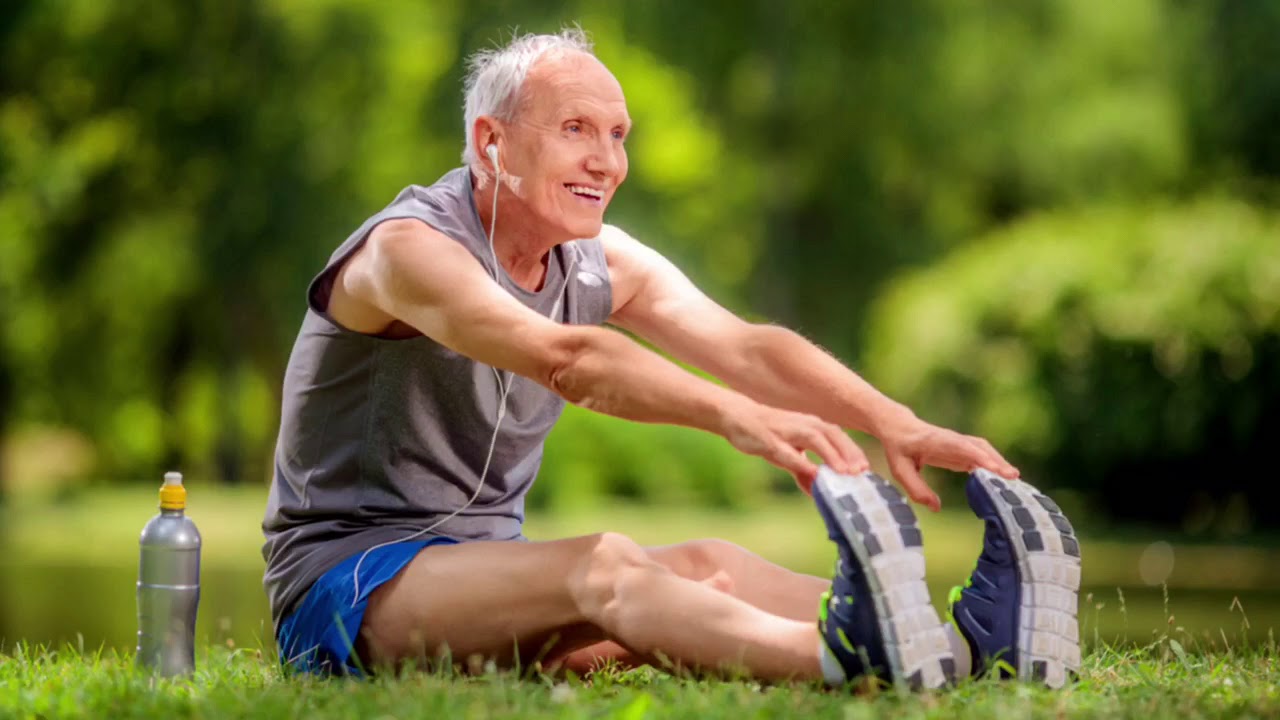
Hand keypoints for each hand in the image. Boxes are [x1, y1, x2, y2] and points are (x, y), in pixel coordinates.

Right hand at [720, 399, 868, 493]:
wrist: (736, 416)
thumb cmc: (764, 434)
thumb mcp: (786, 454)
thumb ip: (802, 471)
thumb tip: (817, 491)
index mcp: (811, 426)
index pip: (839, 437)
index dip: (854, 453)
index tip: (866, 471)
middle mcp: (804, 424)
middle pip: (834, 435)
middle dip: (850, 454)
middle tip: (862, 473)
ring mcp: (787, 431)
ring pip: (816, 440)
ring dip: (832, 456)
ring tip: (845, 473)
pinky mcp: (770, 439)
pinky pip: (788, 451)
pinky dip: (801, 462)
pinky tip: (812, 474)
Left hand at [880, 419, 1019, 511]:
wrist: (901, 429)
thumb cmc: (900, 450)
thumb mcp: (900, 470)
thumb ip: (917, 489)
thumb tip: (936, 507)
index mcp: (936, 441)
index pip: (961, 447)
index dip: (979, 457)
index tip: (995, 469)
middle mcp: (952, 439)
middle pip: (979, 447)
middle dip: (996, 460)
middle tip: (1012, 478)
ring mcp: (959, 443)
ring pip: (984, 450)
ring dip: (999, 462)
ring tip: (1014, 480)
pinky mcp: (963, 450)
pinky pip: (982, 456)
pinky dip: (995, 466)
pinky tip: (1004, 480)